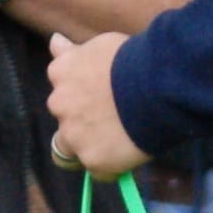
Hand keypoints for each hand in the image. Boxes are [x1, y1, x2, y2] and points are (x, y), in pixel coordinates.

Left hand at [45, 31, 147, 176]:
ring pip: (75, 152)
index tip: (102, 100)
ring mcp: (73, 134)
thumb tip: (54, 41)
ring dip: (92, 149)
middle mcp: (59, 104)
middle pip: (64, 124)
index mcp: (60, 72)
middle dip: (83, 126)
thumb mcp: (101, 46)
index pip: (61, 92)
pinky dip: (113, 166)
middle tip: (115, 122)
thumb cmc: (135, 58)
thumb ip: (74, 52)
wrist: (158, 84)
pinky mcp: (93, 160)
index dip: (82, 100)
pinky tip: (131, 152)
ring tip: (122, 141)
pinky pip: (100, 171)